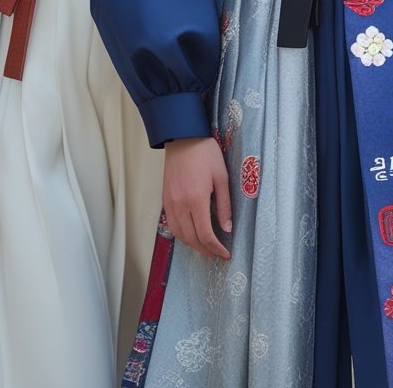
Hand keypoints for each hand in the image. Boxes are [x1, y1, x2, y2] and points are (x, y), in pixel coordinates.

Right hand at [163, 137, 231, 259]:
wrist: (183, 137)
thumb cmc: (205, 153)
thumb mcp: (222, 177)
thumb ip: (224, 205)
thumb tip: (226, 228)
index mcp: (196, 199)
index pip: (205, 235)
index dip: (216, 249)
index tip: (226, 254)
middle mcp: (180, 204)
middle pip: (191, 239)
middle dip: (206, 251)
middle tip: (218, 254)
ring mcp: (170, 203)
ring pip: (179, 235)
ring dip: (193, 245)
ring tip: (206, 247)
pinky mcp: (165, 199)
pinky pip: (171, 225)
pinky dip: (182, 235)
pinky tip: (191, 234)